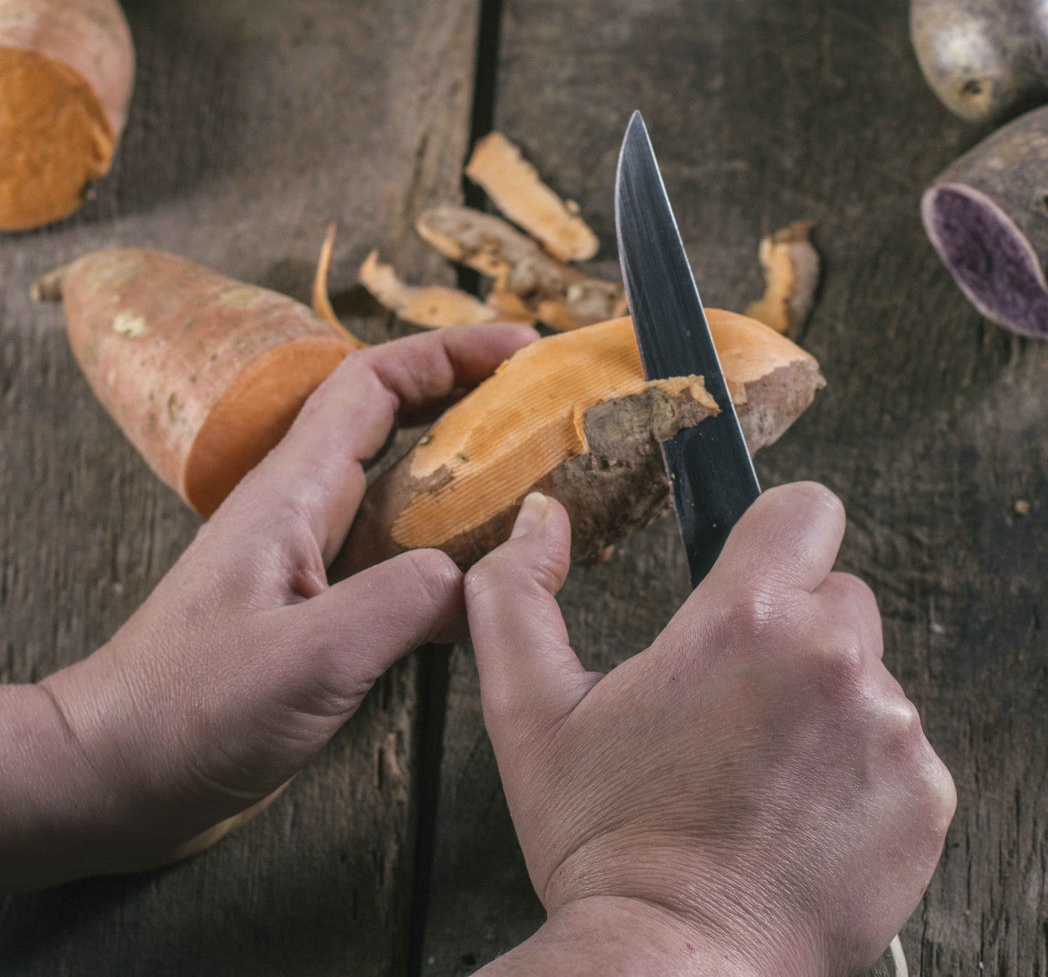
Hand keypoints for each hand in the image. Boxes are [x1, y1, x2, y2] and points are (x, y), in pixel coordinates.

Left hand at [0, 324, 533, 895]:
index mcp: (291, 494)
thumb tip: (476, 573)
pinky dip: (449, 551)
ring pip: (400, 492)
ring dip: (467, 478)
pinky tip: (490, 582)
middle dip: (472, 403)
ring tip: (540, 486)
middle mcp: (301, 512)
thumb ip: (398, 604)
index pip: (374, 384)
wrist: (110, 777)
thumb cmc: (184, 713)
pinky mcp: (312, 613)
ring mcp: (305, 562)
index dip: (450, 354)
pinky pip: (393, 556)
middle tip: (548, 410)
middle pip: (396, 423)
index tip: (521, 350)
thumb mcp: (304, 660)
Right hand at [467, 484, 955, 976]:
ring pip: (869, 674)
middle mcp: (831, 660)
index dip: (775, 535)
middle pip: (838, 595)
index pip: (806, 508)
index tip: (753, 577)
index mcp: (746, 618)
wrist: (672, 965)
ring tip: (764, 769)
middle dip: (793, 631)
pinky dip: (863, 772)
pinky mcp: (925, 796)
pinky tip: (802, 812)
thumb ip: (515, 595)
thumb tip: (539, 519)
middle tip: (735, 702)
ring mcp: (889, 730)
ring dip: (827, 703)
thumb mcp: (528, 711)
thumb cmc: (606, 845)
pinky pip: (903, 749)